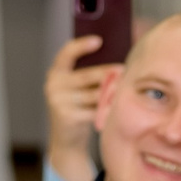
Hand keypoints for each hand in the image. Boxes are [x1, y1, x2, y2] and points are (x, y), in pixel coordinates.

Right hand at [43, 35, 118, 180]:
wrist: (66, 140)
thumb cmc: (78, 108)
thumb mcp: (77, 89)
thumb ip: (89, 75)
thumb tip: (115, 62)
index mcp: (56, 74)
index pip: (66, 53)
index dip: (82, 45)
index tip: (99, 41)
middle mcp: (54, 86)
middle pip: (87, 76)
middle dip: (108, 74)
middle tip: (125, 70)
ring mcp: (59, 102)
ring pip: (94, 94)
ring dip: (112, 92)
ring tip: (126, 88)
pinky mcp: (68, 117)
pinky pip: (95, 110)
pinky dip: (108, 109)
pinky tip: (119, 107)